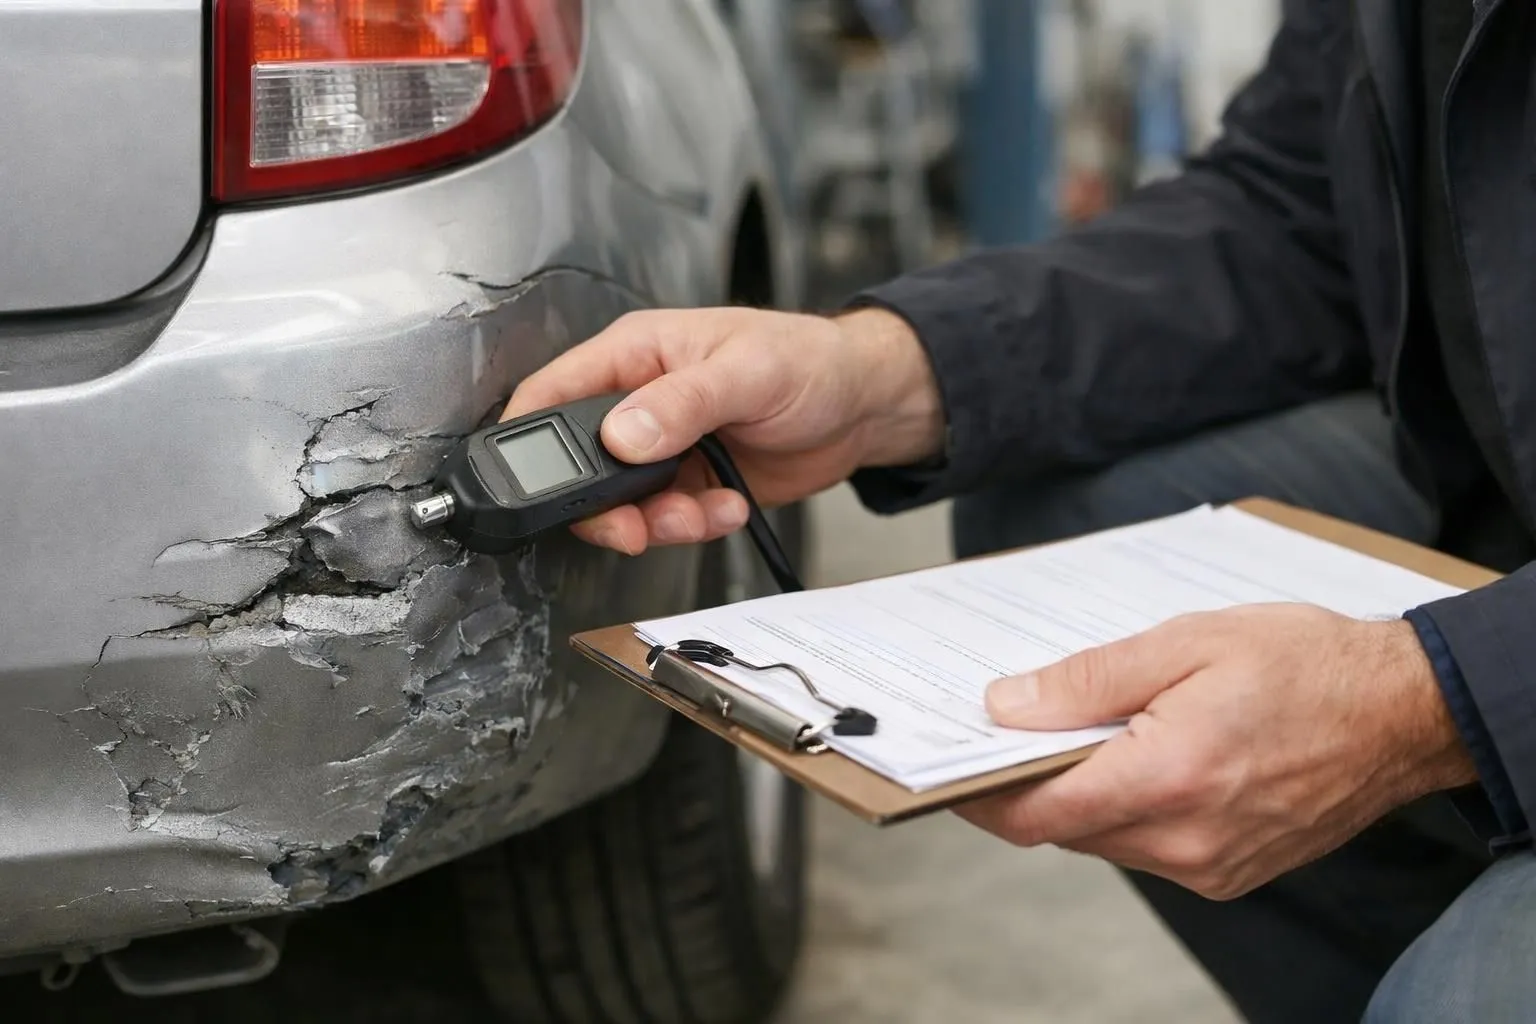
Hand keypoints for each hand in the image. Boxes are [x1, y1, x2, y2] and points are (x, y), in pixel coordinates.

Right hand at [503, 306, 942, 553]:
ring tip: (700, 512)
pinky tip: (728, 506)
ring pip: (622, 503)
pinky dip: (693, 526)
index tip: (537, 486)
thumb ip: (681, 403)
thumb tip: (624, 434)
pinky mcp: (690, 482)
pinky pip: (666, 519)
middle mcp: (639, 400)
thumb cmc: (810, 361)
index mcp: (636, 354)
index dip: (530, 440)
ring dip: (657, 522)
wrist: (863, 406)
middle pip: (580, 464)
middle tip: (634, 524)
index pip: (554, 393)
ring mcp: (663, 446)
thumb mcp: (747, 372)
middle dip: (604, 504)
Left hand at [957, 605, 1476, 899]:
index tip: (945, 770)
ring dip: (1076, 794)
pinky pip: (1145, 846)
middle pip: (1063, 829)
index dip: (979, 795)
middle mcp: (1187, 839)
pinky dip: (1122, 808)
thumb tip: (1007, 706)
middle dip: (1025, 784)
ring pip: (1102, 839)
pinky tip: (1132, 758)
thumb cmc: (1304, 664)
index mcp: (1170, 777)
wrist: (1403, 712)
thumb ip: (1087, 682)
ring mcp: (1210, 866)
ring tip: (1074, 734)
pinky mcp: (1228, 873)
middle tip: (1003, 731)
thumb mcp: (1184, 644)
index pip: (1038, 813)